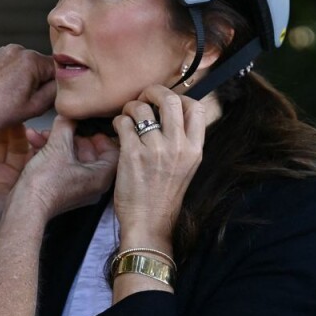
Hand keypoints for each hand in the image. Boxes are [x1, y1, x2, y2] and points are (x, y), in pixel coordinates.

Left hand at [0, 45, 55, 137]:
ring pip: (30, 66)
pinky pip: (17, 65)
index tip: (46, 99)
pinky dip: (17, 77)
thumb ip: (55, 92)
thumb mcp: (35, 107)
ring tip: (15, 97)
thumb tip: (64, 84)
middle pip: (44, 66)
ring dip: (29, 80)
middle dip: (41, 83)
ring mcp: (6, 51)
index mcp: (31, 60)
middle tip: (28, 101)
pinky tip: (7, 91)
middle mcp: (19, 50)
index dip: (55, 87)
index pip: (58, 69)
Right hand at [14, 116, 118, 218]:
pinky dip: (50, 153)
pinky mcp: (61, 190)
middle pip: (90, 153)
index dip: (101, 135)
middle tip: (62, 126)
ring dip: (57, 142)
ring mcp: (77, 189)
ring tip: (42, 133)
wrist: (24, 206)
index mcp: (100, 177)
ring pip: (72, 158)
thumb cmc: (45, 183)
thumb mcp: (57, 146)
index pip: (113, 151)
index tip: (88, 126)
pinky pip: (62, 166)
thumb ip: (65, 126)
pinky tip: (33, 141)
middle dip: (72, 136)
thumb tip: (69, 114)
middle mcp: (93, 185)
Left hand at [111, 85, 206, 249]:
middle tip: (143, 98)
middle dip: (153, 92)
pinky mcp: (132, 154)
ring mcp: (155, 150)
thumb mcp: (186, 168)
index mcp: (194, 149)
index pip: (197, 108)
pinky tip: (118, 130)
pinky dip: (117, 122)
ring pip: (141, 108)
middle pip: (170, 99)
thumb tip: (172, 115)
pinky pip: (122, 123)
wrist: (149, 223)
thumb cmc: (163, 196)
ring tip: (127, 116)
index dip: (180, 97)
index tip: (165, 103)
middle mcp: (178, 146)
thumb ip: (183, 142)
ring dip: (130, 107)